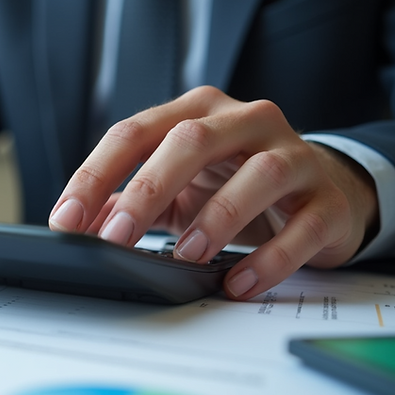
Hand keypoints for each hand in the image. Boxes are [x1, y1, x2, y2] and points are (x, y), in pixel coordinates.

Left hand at [48, 86, 378, 299]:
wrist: (325, 193)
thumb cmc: (236, 184)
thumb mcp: (176, 187)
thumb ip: (124, 202)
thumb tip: (74, 227)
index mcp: (196, 112)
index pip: (134, 132)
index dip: (95, 175)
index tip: (66, 219)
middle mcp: (244, 121)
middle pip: (190, 141)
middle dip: (145, 190)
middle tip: (114, 239)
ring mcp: (293, 155)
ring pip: (259, 173)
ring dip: (215, 218)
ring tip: (185, 256)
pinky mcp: (328, 200)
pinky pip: (302, 227)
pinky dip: (269, 259)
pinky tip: (239, 282)